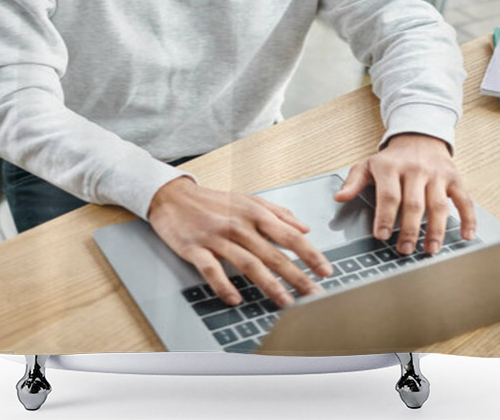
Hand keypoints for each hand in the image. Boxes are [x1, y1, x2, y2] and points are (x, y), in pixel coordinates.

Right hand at [147, 177, 333, 307]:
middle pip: (273, 253)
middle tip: (314, 293)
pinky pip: (213, 271)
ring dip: (269, 285)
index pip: (289, 235)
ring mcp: (217, 238)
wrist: (173, 197)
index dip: (310, 253)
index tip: (326, 269)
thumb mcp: (248, 200)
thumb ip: (278, 213)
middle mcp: (239, 225)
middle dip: (296, 275)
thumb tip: (304, 227)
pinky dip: (224, 286)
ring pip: (248, 264)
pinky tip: (236, 299)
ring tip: (286, 302)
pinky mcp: (196, 249)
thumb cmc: (213, 201)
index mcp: (254, 212)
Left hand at [333, 134, 475, 255]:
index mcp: (390, 167)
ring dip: (436, 230)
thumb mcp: (368, 164)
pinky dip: (468, 218)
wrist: (419, 137)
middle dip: (409, 230)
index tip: (382, 236)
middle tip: (404, 250)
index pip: (389, 195)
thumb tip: (339, 198)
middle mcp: (415, 169)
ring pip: (438, 205)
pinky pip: (463, 199)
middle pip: (414, 204)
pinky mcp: (454, 178)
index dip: (385, 217)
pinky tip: (466, 235)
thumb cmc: (392, 159)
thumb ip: (353, 182)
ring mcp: (436, 174)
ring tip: (430, 249)